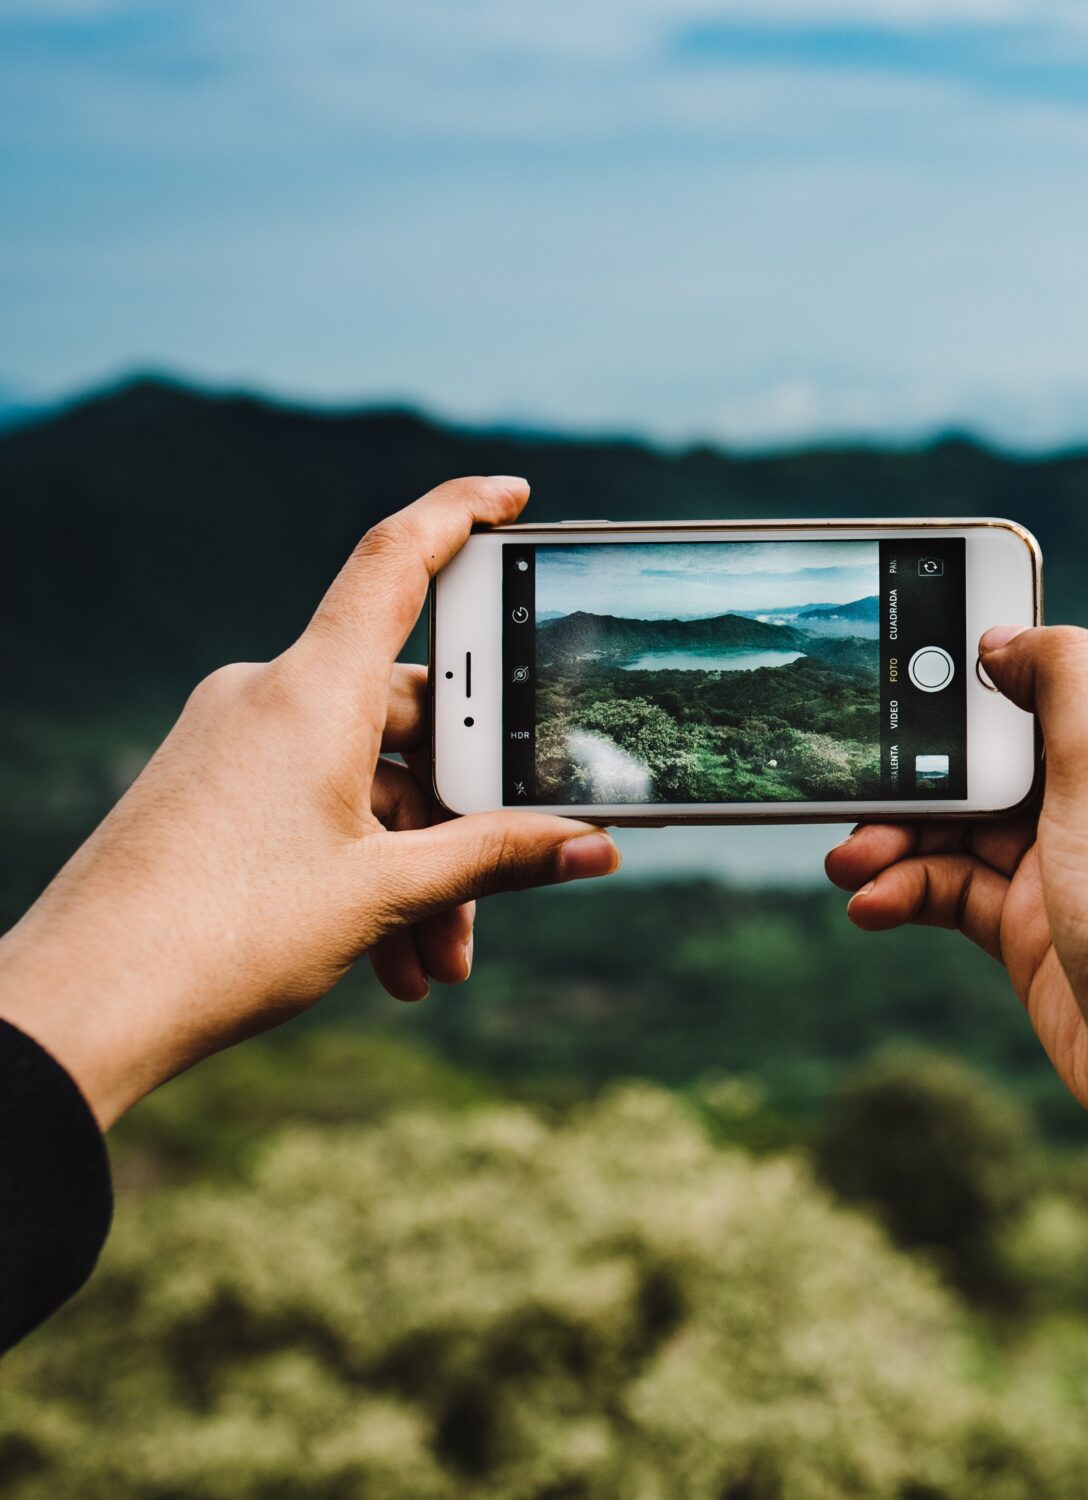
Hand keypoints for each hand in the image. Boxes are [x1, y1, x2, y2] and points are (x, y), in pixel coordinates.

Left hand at [0, 477, 618, 1127]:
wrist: (81, 1005)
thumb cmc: (226, 935)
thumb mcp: (384, 892)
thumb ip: (497, 859)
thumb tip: (594, 846)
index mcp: (312, 692)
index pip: (395, 562)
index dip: (459, 514)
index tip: (512, 493)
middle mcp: (270, 698)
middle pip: (412, 716)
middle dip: (469, 809)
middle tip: (511, 880)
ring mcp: (236, 744)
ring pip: (370, 780)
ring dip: (420, 866)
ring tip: (437, 960)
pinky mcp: (212, 790)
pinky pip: (318, 805)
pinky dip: (364, 870)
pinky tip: (389, 958)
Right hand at [825, 626, 1087, 1146]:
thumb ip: (1062, 674)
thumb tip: (1003, 636)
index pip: (1034, 682)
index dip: (966, 676)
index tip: (894, 669)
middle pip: (976, 760)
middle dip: (908, 770)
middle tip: (849, 788)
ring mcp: (1057, 868)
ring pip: (952, 829)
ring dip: (892, 838)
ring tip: (847, 862)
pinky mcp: (1027, 933)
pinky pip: (947, 892)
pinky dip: (903, 892)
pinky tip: (871, 905)